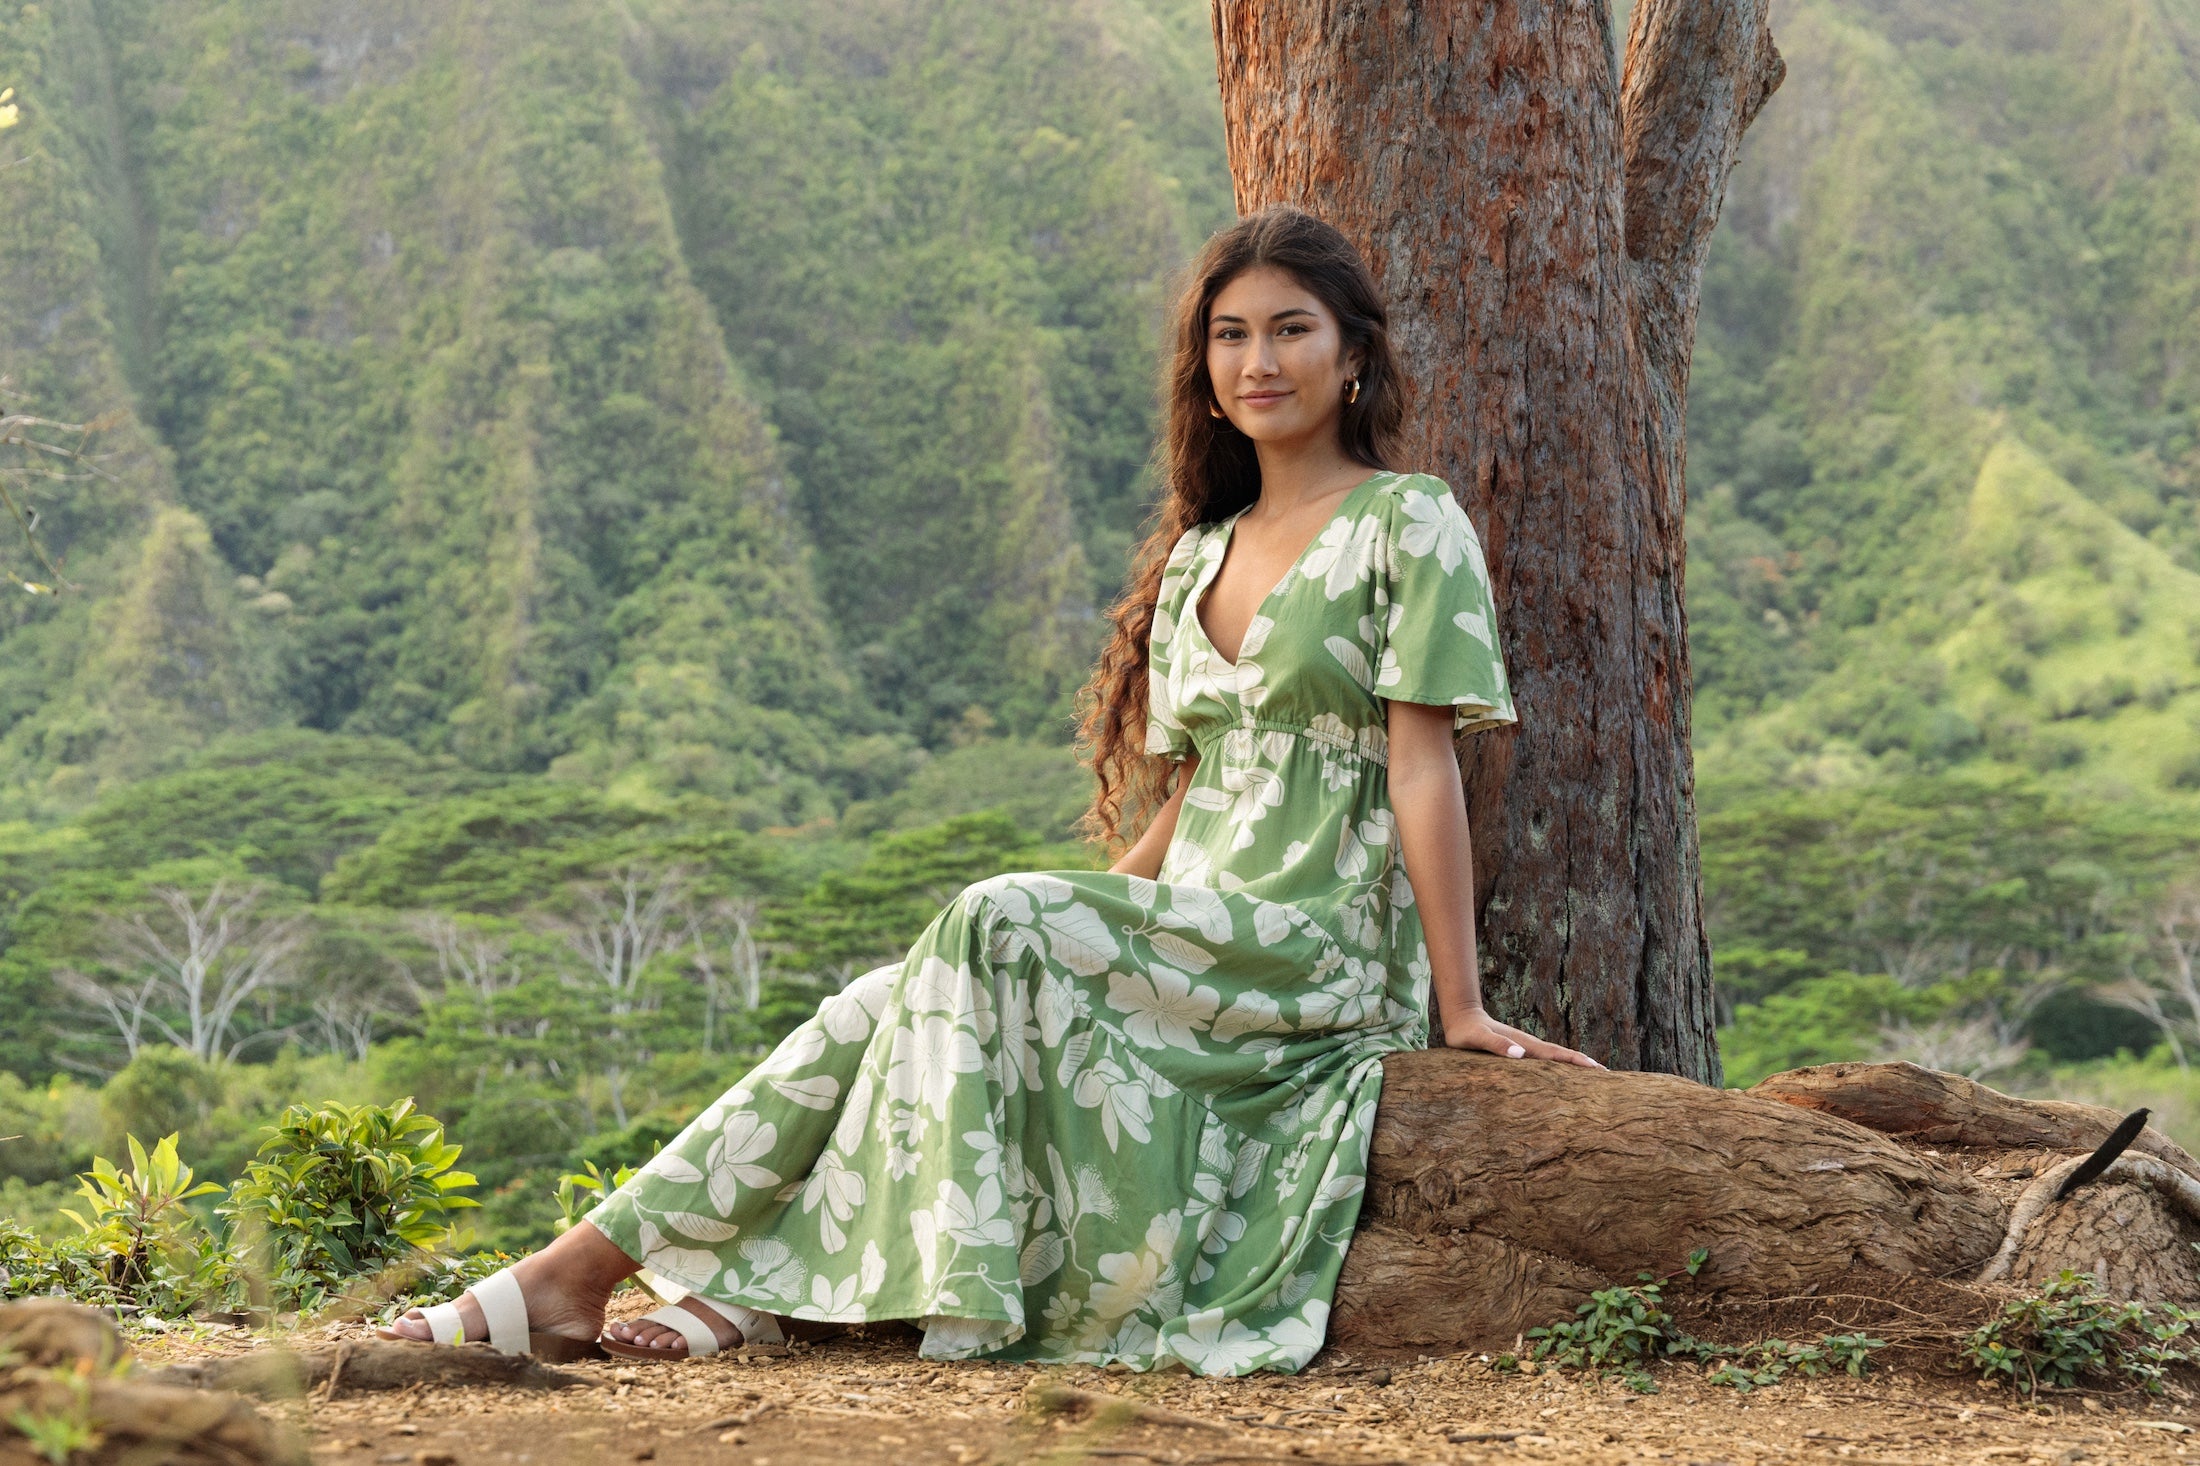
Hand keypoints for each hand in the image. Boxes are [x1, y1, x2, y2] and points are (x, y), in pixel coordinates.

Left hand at [1442, 1007, 1604, 1068]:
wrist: (1461, 1016)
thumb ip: (1497, 1045)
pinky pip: (1543, 1060)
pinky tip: (1560, 1073)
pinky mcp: (1518, 1050)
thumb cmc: (1466, 1032)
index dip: (1577, 1061)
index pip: (1556, 1054)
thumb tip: (1520, 1054)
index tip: (1598, 1068)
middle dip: (1583, 1064)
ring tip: (1592, 1074)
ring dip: (1573, 1065)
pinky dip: (1558, 1065)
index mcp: (1524, 1044)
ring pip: (1555, 1057)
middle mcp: (1528, 1045)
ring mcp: (1525, 1047)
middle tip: (1607, 1074)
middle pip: (1562, 1055)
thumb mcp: (1478, 1039)